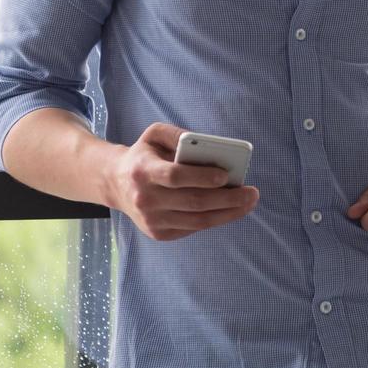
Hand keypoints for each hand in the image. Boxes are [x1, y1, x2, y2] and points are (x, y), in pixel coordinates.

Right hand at [107, 122, 258, 241]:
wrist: (116, 183)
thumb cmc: (144, 155)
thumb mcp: (154, 134)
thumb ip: (178, 134)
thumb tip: (207, 145)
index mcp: (143, 171)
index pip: (175, 177)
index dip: (201, 177)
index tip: (225, 175)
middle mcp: (145, 198)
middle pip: (193, 202)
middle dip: (227, 198)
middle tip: (251, 193)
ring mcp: (151, 220)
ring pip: (197, 221)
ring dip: (228, 213)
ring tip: (248, 203)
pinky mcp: (158, 233)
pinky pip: (193, 228)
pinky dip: (215, 219)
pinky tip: (231, 210)